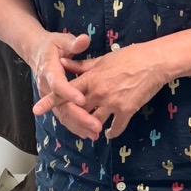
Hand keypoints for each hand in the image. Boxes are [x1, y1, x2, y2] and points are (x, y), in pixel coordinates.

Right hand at [29, 31, 102, 140]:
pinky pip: (64, 117)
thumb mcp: (62, 40)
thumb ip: (73, 44)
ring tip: (95, 133)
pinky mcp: (54, 103)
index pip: (58, 84)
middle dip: (79, 117)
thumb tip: (84, 40)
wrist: (36, 52)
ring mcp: (49, 97)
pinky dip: (75, 126)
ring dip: (79, 126)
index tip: (83, 100)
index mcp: (49, 70)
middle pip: (61, 106)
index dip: (69, 92)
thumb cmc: (52, 45)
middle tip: (96, 125)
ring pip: (63, 115)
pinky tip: (88, 133)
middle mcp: (47, 87)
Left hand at [47, 41, 169, 139]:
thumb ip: (83, 65)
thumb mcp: (103, 59)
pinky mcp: (127, 110)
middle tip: (69, 126)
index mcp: (91, 78)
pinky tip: (109, 133)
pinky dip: (111, 132)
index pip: (65, 91)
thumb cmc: (130, 57)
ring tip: (91, 131)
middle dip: (73, 119)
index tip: (36, 110)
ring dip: (92, 128)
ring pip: (95, 121)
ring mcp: (112, 102)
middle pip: (78, 110)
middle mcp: (98, 92)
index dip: (50, 101)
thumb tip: (64, 63)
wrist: (154, 62)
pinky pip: (115, 127)